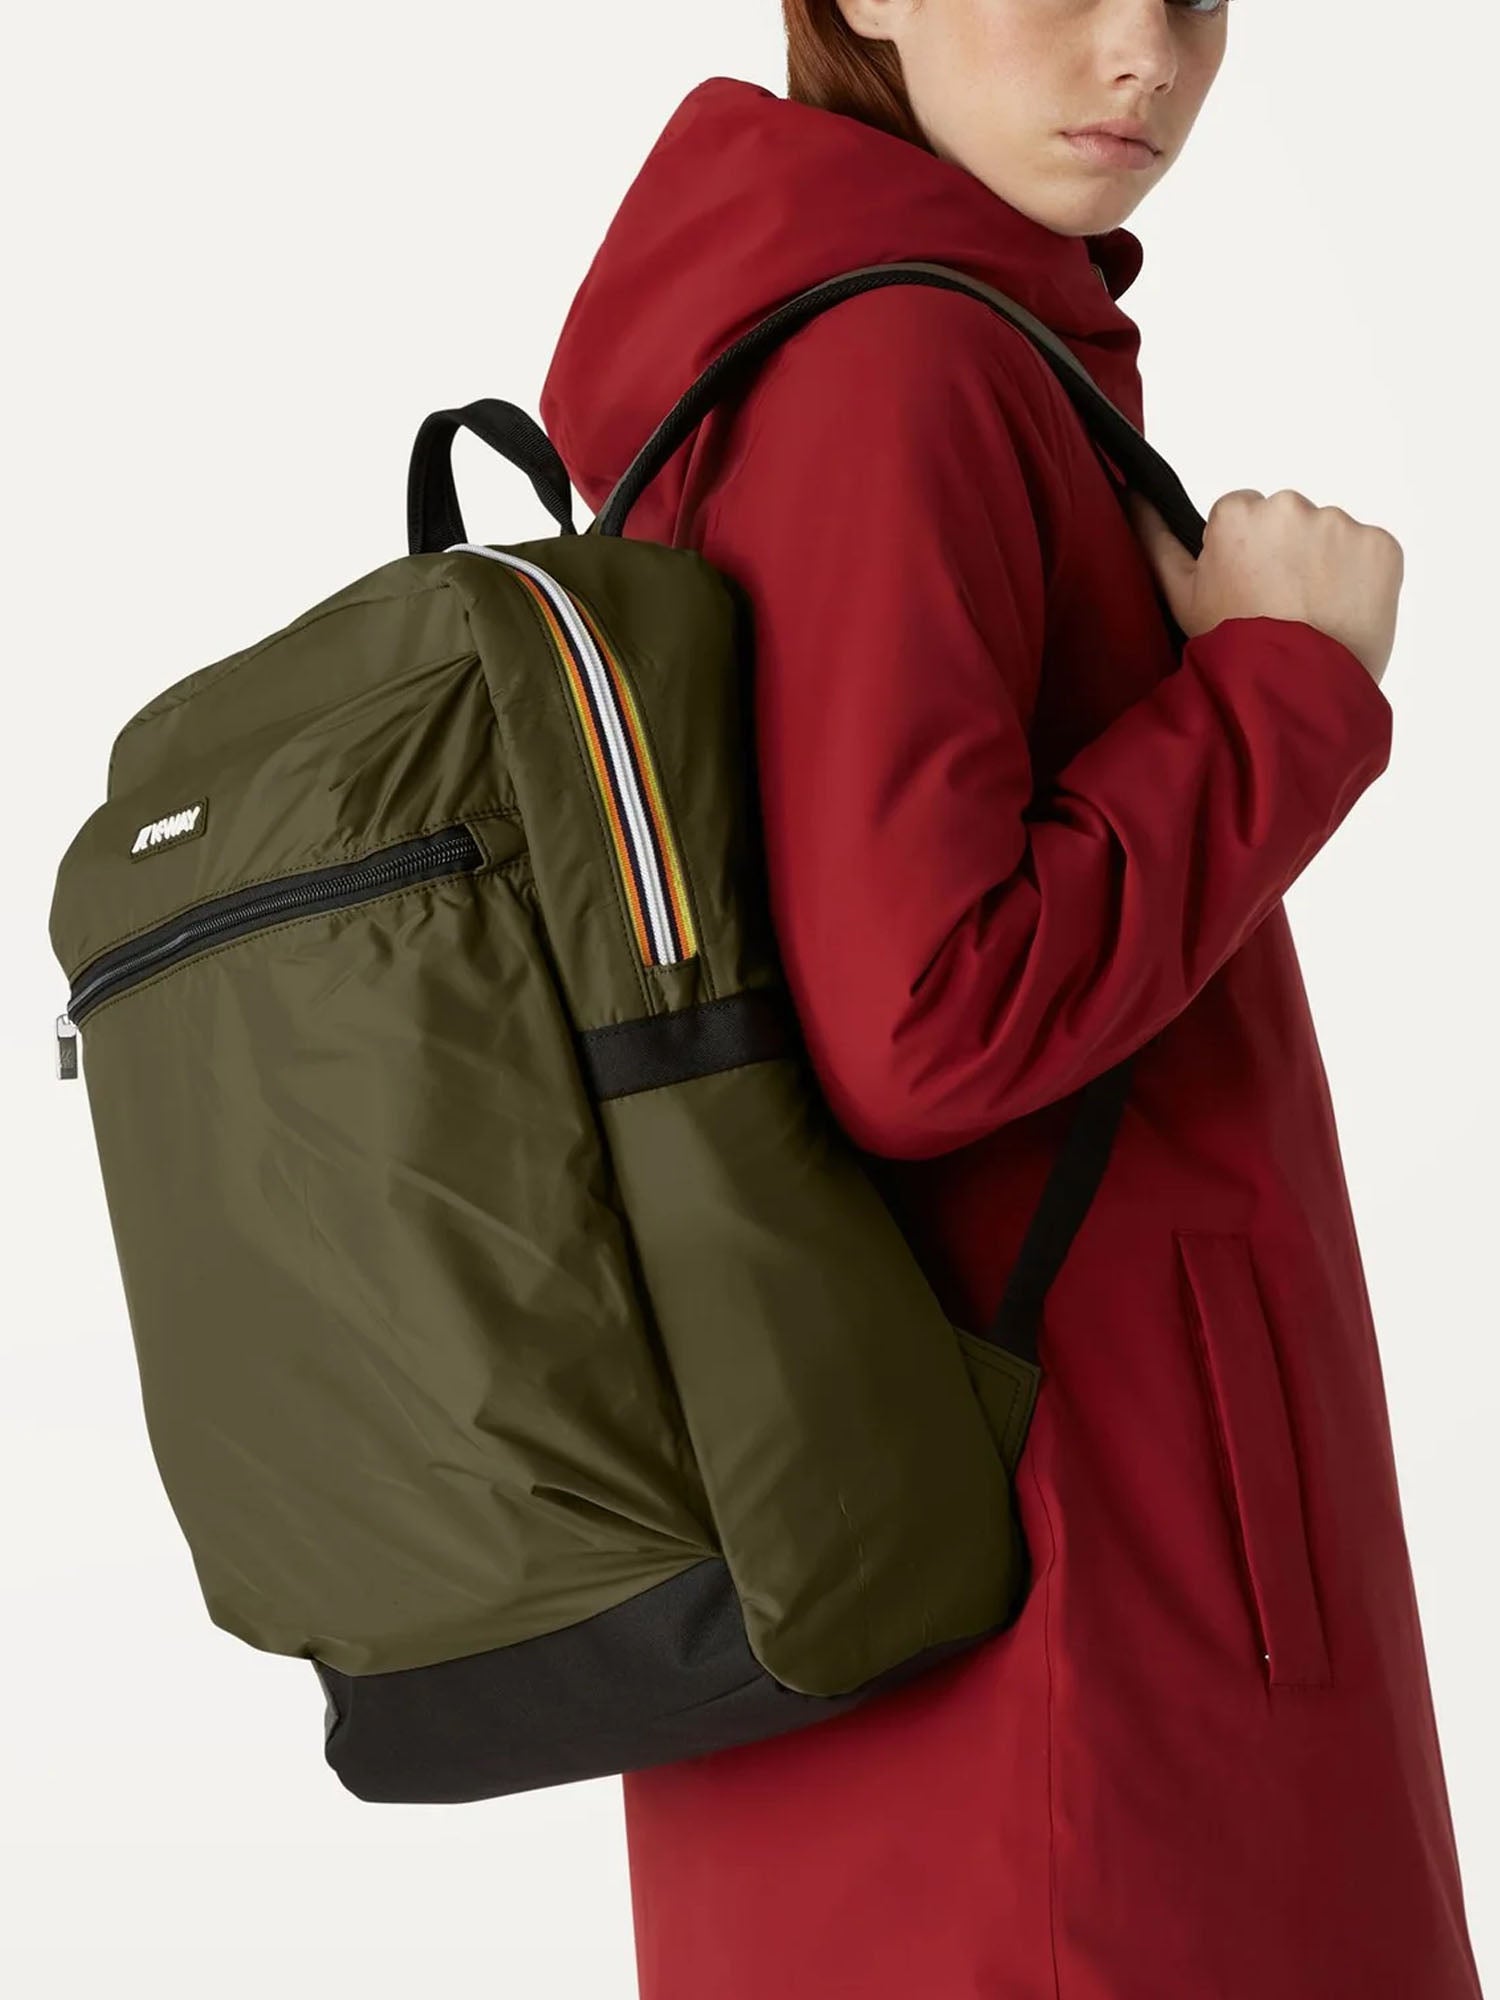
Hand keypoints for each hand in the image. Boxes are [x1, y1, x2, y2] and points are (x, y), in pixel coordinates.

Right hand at [1126, 486, 1402, 687]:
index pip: (1241, 515)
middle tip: (1278, 606)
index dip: (1243, 555)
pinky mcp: (1382, 547)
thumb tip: (1132, 494)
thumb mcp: (1180, 594)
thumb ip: (1154, 538)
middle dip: (1285, 553)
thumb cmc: (1230, 645)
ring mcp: (1341, 525)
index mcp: (1240, 511)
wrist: (1292, 690)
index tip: (1245, 589)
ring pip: (1329, 536)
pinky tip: (1341, 611)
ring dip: (1323, 565)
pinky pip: (1369, 553)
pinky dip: (1360, 578)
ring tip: (1310, 615)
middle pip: (1287, 521)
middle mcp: (1291, 506)